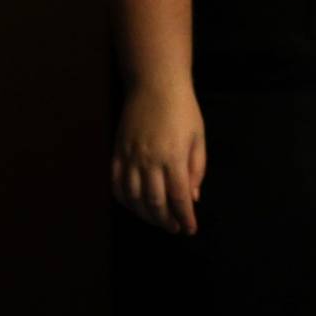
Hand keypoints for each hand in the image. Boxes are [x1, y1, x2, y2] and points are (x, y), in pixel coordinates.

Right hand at [112, 80, 205, 234]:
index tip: (190, 229)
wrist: (155, 85)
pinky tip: (134, 206)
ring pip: (134, 198)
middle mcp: (150, 161)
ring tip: (158, 221)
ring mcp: (130, 158)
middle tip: (175, 229)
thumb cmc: (183, 110)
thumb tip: (193, 197)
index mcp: (174, 157)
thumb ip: (196, 169)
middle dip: (166, 220)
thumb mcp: (199, 137)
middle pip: (155, 202)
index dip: (185, 217)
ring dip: (145, 215)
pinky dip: (125, 200)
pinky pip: (117, 185)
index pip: (179, 197)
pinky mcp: (117, 153)